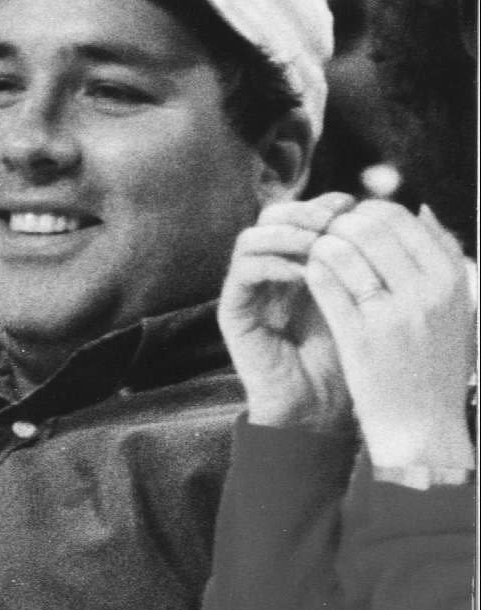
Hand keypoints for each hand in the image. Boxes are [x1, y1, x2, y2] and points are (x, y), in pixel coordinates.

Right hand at [219, 193, 355, 429]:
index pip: (299, 212)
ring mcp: (248, 289)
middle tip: (333, 221)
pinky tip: (302, 273)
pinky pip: (243, 271)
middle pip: (271, 216)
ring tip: (319, 245)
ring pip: (251, 237)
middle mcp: (268, 269)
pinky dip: (272, 263)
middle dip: (303, 213)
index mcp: (296, 261)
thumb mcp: (358, 296)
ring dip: (287, 235)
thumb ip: (358, 255)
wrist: (319, 406)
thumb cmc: (345, 354)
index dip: (321, 203)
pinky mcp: (233, 310)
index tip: (351, 205)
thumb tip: (376, 208)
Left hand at [307, 201, 474, 470]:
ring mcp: (391, 315)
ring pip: (343, 250)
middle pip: (370, 227)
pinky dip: (314, 271)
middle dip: (341, 224)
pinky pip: (326, 283)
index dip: (369, 211)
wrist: (423, 429)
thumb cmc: (436, 366)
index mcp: (450, 280)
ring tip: (318, 254)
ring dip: (324, 245)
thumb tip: (423, 208)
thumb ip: (446, 256)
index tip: (355, 222)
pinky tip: (312, 276)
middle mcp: (425, 293)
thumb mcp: (457, 308)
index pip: (401, 217)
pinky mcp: (359, 338)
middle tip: (328, 234)